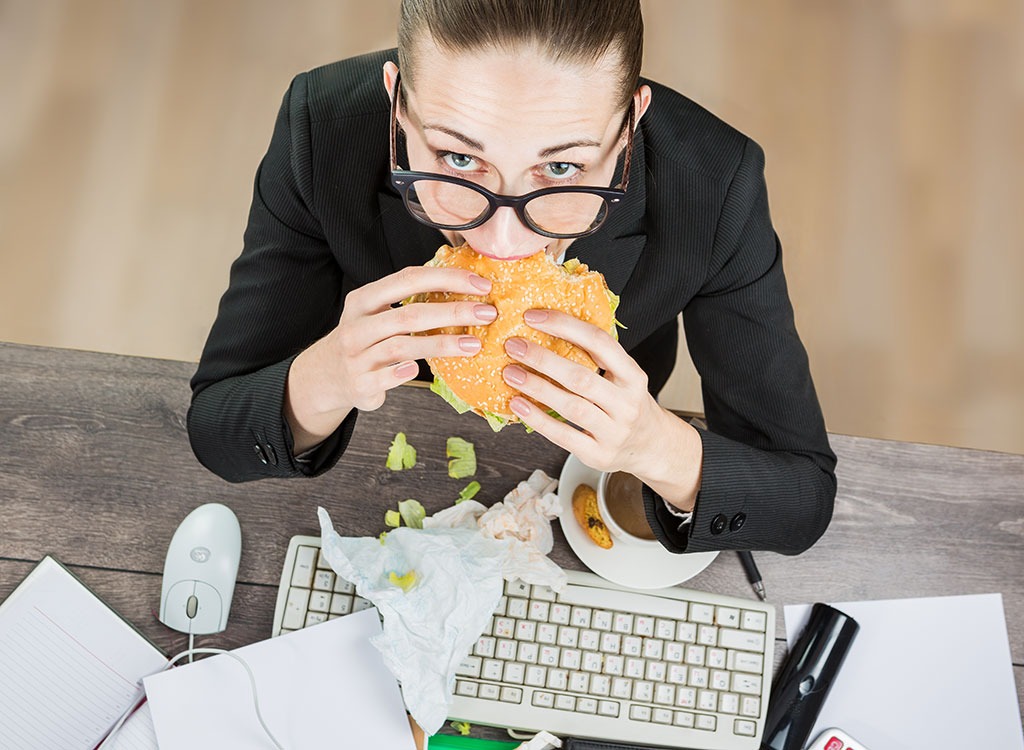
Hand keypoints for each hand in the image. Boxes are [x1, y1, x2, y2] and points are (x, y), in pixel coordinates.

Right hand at [286, 266, 494, 451]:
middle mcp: (357, 326)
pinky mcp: (360, 384)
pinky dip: (405, 373)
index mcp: (363, 300)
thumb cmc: (364, 339)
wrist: (325, 376)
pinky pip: (387, 378)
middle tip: (488, 313)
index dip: (446, 278)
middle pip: (410, 315)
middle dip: (453, 311)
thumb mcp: (375, 312)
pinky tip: (423, 371)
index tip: (480, 284)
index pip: (408, 279)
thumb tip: (464, 286)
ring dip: (442, 344)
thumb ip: (408, 300)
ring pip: (402, 347)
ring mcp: (356, 357)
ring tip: (474, 344)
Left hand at [501, 309, 700, 509]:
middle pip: (582, 377)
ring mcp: (614, 432)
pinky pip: (563, 436)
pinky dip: (538, 420)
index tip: (533, 316)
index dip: (565, 326)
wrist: (651, 446)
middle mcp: (627, 404)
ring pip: (572, 407)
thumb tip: (547, 325)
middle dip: (543, 359)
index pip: (600, 342)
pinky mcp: (598, 455)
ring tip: (510, 373)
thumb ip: (597, 357)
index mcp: (633, 376)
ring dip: (537, 388)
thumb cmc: (626, 403)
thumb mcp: (623, 377)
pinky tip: (518, 405)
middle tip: (514, 346)